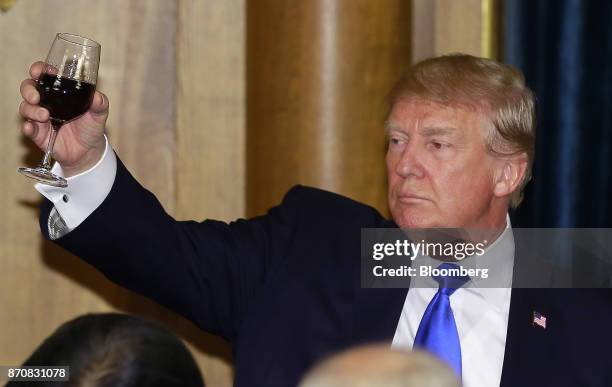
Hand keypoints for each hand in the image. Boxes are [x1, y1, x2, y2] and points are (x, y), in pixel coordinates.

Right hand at [19, 61, 108, 176]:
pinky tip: (30, 127)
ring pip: (25, 107)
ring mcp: (40, 117)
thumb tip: (97, 96)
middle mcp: (46, 102)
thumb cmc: (91, 126)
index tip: (39, 71)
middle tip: (35, 97)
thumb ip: (100, 103)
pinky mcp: (38, 133)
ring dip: (31, 110)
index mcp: (60, 92)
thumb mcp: (99, 113)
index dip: (38, 70)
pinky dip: (27, 127)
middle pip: (28, 88)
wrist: (89, 151)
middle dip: (28, 90)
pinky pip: (27, 128)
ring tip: (45, 115)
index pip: (44, 75)